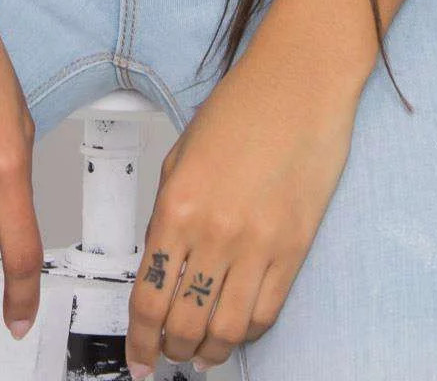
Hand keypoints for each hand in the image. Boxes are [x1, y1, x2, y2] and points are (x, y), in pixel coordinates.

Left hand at [125, 45, 358, 374]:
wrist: (299, 83)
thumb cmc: (243, 106)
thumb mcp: (181, 154)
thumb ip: (167, 211)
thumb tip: (160, 263)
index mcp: (177, 205)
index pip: (148, 297)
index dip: (139, 340)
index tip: (138, 358)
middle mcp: (215, 231)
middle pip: (184, 322)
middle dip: (170, 350)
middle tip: (166, 355)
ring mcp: (258, 243)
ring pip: (227, 330)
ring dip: (209, 352)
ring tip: (200, 353)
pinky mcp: (294, 247)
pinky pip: (266, 312)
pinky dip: (247, 332)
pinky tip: (237, 329)